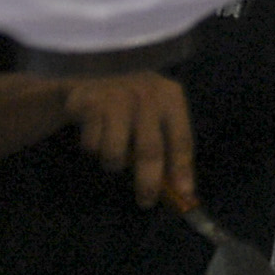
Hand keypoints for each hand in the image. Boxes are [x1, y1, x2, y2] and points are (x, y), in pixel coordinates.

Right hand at [60, 71, 196, 210]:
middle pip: (150, 149)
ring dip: (113, 161)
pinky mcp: (91, 103)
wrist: (93, 72)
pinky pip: (93, 145)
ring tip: (113, 149)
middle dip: (148, 182)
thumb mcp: (157, 113)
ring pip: (115, 153)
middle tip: (146, 201)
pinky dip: (93, 147)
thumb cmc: (134, 102)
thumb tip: (182, 190)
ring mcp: (117, 97)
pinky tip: (95, 130)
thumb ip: (169, 145)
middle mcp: (146, 94)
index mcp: (171, 96)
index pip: (181, 139)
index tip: (184, 195)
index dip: (182, 169)